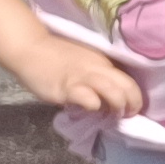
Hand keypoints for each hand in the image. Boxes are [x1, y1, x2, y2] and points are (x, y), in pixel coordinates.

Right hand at [8, 31, 142, 116]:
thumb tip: (106, 99)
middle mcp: (96, 69)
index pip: (128, 81)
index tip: (131, 108)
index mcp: (102, 63)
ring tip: (114, 116)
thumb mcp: (83, 63)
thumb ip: (96, 78)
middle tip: (128, 115)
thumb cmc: (55, 56)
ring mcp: (82, 78)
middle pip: (128, 86)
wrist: (29, 47)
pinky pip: (88, 99)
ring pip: (113, 92)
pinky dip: (93, 106)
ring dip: (118, 106)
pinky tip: (88, 109)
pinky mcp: (66, 88)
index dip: (135, 97)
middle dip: (133, 104)